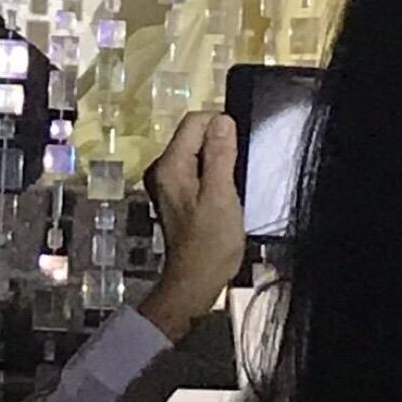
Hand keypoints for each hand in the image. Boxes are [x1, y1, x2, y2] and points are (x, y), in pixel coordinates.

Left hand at [138, 111, 244, 343]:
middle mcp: (161, 168)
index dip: (220, 126)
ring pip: (195, 152)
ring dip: (216, 160)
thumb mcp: (221, 195)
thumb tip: (222, 119)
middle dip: (218, 144)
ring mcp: (165, 182)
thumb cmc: (211, 242)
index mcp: (170, 165)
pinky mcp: (174, 194)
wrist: (194, 282)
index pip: (194, 122)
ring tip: (231, 184)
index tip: (239, 149)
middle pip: (193, 135)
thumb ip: (220, 155)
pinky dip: (210, 174)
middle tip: (238, 169)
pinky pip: (194, 169)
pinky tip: (222, 193)